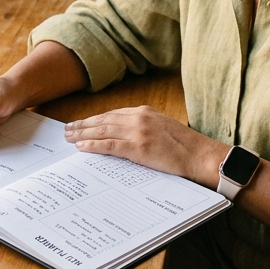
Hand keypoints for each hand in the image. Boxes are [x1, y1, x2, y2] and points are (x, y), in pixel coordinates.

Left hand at [64, 106, 226, 185]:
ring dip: (83, 134)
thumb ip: (144, 128)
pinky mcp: (138, 148)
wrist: (202, 156)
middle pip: (104, 120)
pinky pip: (109, 145)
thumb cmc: (186, 147)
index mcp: (145, 112)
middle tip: (68, 129)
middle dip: (84, 124)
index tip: (82, 123)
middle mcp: (139, 118)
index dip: (95, 119)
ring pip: (102, 130)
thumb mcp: (163, 129)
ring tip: (69, 138)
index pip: (113, 114)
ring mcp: (138, 132)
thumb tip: (126, 137)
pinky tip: (82, 147)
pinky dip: (93, 145)